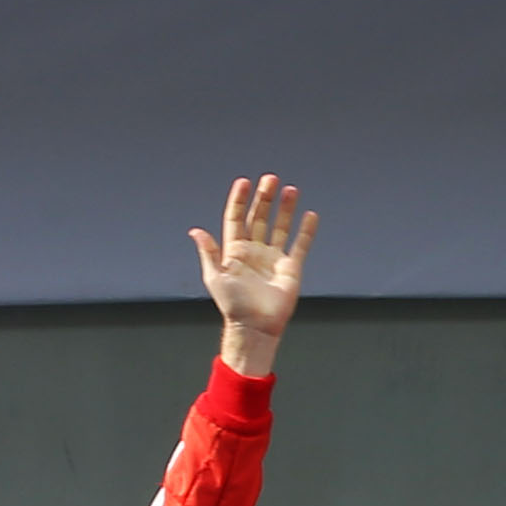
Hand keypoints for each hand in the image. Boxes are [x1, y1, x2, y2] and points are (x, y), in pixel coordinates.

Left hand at [193, 174, 321, 378]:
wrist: (255, 326)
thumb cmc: (232, 304)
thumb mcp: (214, 276)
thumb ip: (209, 252)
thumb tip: (196, 231)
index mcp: (234, 250)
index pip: (237, 218)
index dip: (240, 200)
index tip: (244, 182)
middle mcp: (254, 250)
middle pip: (259, 217)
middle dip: (264, 198)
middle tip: (270, 179)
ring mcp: (273, 257)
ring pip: (280, 226)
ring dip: (285, 208)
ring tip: (290, 190)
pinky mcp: (291, 268)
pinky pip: (300, 245)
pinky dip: (306, 231)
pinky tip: (310, 215)